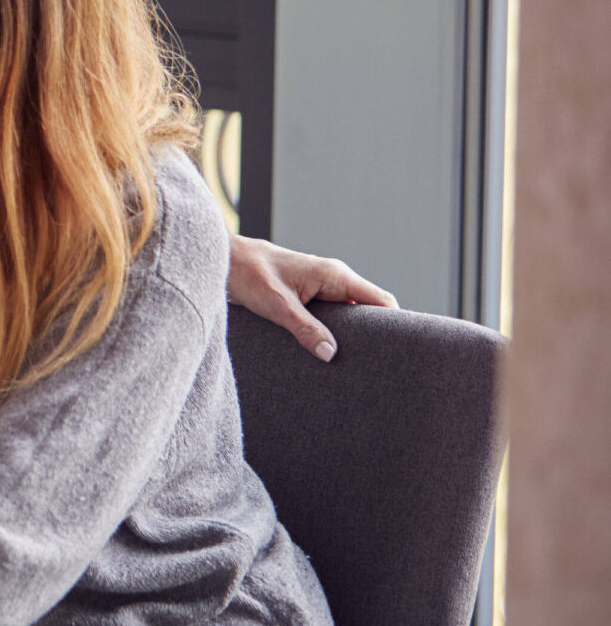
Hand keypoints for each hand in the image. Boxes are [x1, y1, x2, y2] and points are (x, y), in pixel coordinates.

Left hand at [226, 235, 398, 362]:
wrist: (225, 260)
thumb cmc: (249, 273)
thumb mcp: (277, 304)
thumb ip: (304, 328)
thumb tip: (330, 353)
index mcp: (335, 275)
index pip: (380, 301)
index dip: (394, 324)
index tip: (399, 349)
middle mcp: (334, 280)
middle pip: (368, 310)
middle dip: (373, 335)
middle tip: (375, 364)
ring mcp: (321, 288)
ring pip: (348, 315)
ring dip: (350, 335)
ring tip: (352, 364)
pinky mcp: (307, 297)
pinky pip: (330, 316)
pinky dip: (331, 332)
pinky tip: (326, 352)